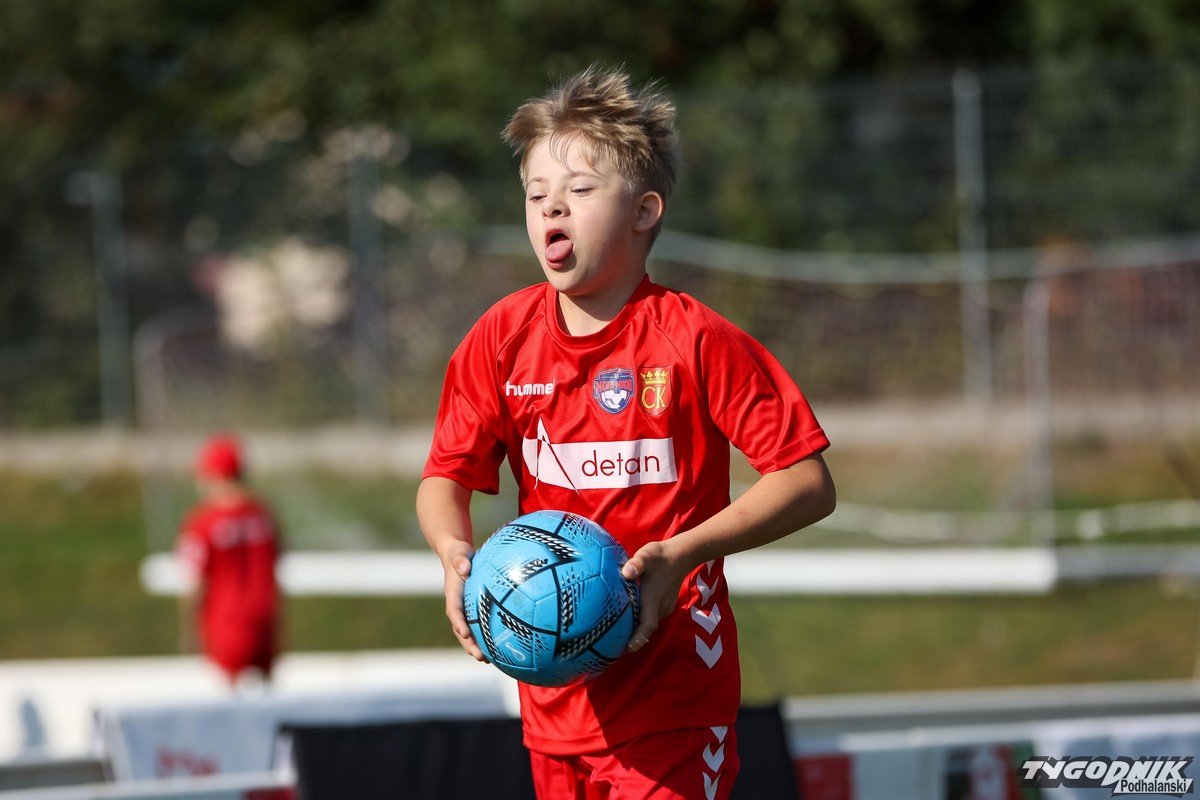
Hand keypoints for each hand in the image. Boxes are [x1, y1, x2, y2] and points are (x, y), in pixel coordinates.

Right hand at [440, 540, 484, 660]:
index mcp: (453, 593)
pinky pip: (478, 625)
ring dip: (475, 646)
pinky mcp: (472, 610)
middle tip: (479, 657)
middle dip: (468, 644)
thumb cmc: (459, 554)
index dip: (459, 623)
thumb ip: (460, 559)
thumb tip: (465, 567)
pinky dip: (485, 637)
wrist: (457, 555)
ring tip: (487, 660)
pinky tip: (498, 647)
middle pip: (461, 629)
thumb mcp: (459, 553)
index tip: (464, 633)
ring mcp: (464, 609)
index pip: (454, 611)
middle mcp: (457, 605)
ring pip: (469, 632)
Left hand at [620, 540, 691, 652]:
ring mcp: (664, 607)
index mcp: (653, 598)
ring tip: (617, 634)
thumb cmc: (661, 555)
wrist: (682, 555)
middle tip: (612, 645)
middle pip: (646, 628)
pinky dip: (642, 620)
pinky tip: (629, 616)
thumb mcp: (647, 554)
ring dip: (636, 629)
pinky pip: (652, 616)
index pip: (647, 625)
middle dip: (632, 638)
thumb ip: (637, 563)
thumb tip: (626, 572)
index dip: (638, 638)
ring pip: (649, 622)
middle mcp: (660, 607)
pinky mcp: (665, 605)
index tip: (626, 649)